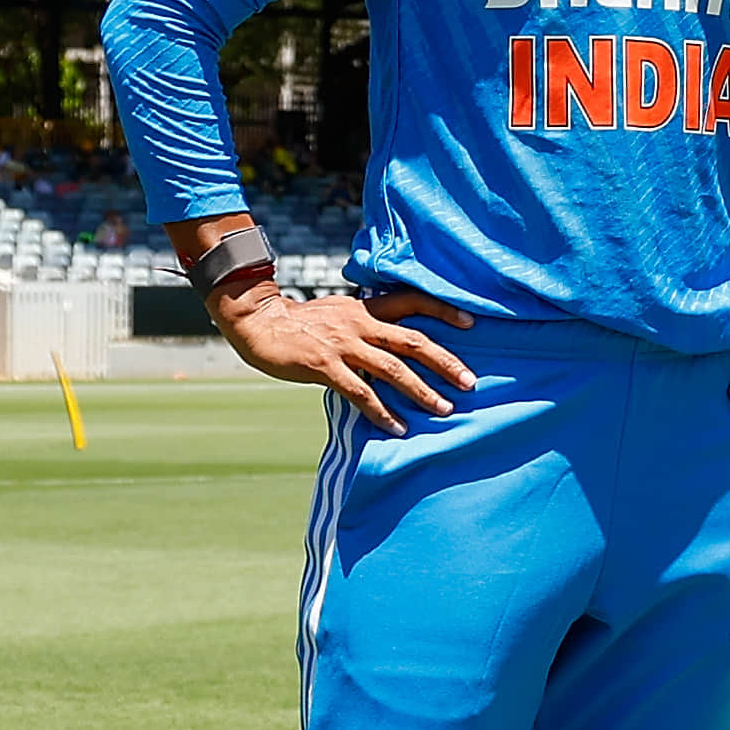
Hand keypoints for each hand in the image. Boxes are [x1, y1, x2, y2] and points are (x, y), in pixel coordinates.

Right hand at [221, 281, 474, 428]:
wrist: (258, 324)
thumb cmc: (300, 323)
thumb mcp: (338, 312)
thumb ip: (365, 323)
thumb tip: (391, 342)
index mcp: (365, 308)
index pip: (412, 301)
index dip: (443, 310)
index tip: (471, 323)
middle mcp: (360, 324)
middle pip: (413, 340)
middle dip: (445, 361)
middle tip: (470, 381)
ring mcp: (343, 345)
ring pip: (393, 369)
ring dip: (422, 391)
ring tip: (444, 409)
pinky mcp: (325, 366)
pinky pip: (360, 392)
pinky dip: (382, 412)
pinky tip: (397, 427)